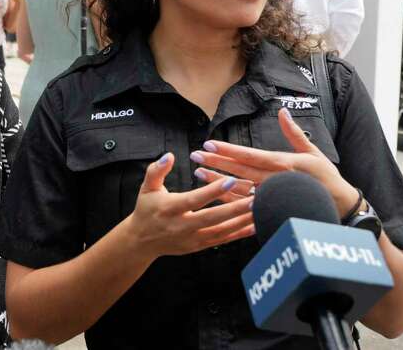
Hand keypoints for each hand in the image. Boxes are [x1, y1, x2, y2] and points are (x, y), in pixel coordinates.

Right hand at [126, 153, 254, 259]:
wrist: (142, 240)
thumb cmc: (146, 209)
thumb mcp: (147, 187)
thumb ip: (156, 170)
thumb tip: (170, 156)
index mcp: (170, 209)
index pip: (194, 199)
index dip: (213, 191)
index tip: (231, 179)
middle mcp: (181, 226)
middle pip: (212, 218)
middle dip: (235, 208)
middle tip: (255, 198)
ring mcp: (191, 239)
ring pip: (221, 231)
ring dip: (241, 221)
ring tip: (260, 210)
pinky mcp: (198, 246)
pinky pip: (222, 240)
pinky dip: (239, 234)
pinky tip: (254, 226)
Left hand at [190, 107, 357, 217]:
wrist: (339, 208)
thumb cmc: (326, 178)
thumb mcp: (313, 152)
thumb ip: (294, 133)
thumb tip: (282, 112)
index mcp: (283, 163)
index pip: (249, 155)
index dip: (227, 151)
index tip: (209, 144)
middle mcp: (274, 180)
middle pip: (239, 171)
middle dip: (215, 163)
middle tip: (195, 156)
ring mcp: (271, 197)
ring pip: (238, 188)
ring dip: (216, 181)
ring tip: (198, 173)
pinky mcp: (271, 210)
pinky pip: (245, 206)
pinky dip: (228, 200)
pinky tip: (212, 194)